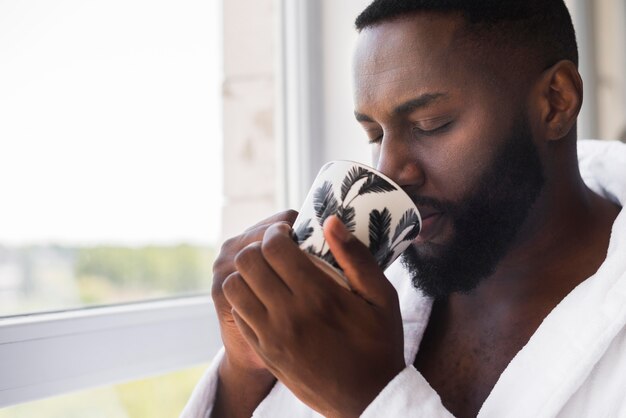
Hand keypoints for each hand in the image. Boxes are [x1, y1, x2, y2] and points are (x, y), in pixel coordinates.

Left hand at [223, 215, 404, 416]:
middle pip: (247, 262)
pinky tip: (266, 299)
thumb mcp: (382, 297)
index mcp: (318, 296)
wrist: (368, 400)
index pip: (274, 248)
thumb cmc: (380, 345)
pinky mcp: (264, 352)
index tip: (289, 233)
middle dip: (260, 247)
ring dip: (247, 273)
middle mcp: (287, 315)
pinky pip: (237, 314)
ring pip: (233, 288)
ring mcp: (271, 337)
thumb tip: (330, 220)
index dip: (278, 232)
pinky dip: (245, 299)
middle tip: (277, 250)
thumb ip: (356, 257)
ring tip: (268, 273)